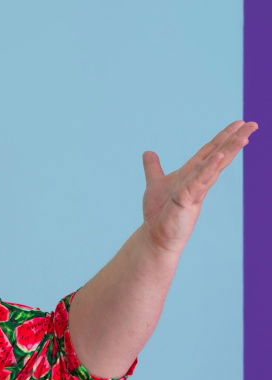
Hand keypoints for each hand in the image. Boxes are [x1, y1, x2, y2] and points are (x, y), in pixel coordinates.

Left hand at [141, 120, 258, 254]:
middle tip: (253, 124)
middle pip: (220, 155)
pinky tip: (218, 157)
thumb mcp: (156, 183)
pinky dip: (209, 169)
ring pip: (216, 166)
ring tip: (244, 136)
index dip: (224, 137)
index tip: (239, 123)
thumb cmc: (160, 212)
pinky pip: (200, 181)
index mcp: (192, 173)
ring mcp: (195, 189)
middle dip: (235, 140)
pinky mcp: (188, 199)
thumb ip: (153, 168)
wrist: (156, 235)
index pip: (211, 151)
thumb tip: (148, 152)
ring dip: (229, 151)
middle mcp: (198, 180)